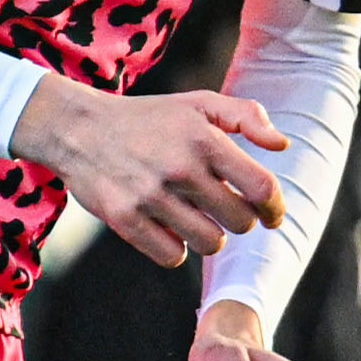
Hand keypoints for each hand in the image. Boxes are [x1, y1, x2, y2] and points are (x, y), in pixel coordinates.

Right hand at [14, 77, 287, 269]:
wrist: (78, 128)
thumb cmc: (148, 119)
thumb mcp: (197, 104)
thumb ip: (245, 116)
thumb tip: (283, 144)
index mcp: (203, 139)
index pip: (261, 187)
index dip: (275, 208)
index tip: (272, 216)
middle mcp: (180, 168)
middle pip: (239, 222)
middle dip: (239, 221)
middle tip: (224, 211)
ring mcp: (150, 196)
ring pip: (210, 244)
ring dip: (210, 237)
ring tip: (197, 219)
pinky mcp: (124, 219)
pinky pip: (172, 256)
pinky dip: (176, 249)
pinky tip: (168, 229)